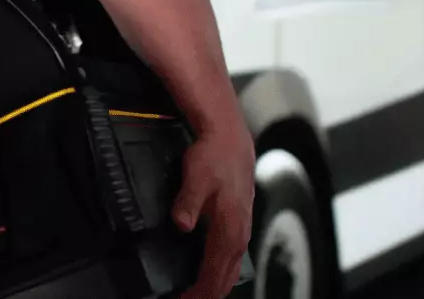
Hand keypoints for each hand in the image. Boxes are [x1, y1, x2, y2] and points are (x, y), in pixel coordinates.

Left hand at [170, 121, 255, 298]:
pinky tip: (215, 274)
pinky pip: (233, 258)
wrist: (231, 140)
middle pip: (225, 276)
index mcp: (229, 228)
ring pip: (232, 269)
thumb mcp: (195, 176)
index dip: (200, 290)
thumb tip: (182, 224)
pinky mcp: (240, 223)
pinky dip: (223, 272)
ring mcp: (242, 230)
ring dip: (217, 285)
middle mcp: (239, 234)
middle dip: (208, 293)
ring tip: (201, 295)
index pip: (214, 271)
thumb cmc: (213, 158)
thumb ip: (188, 202)